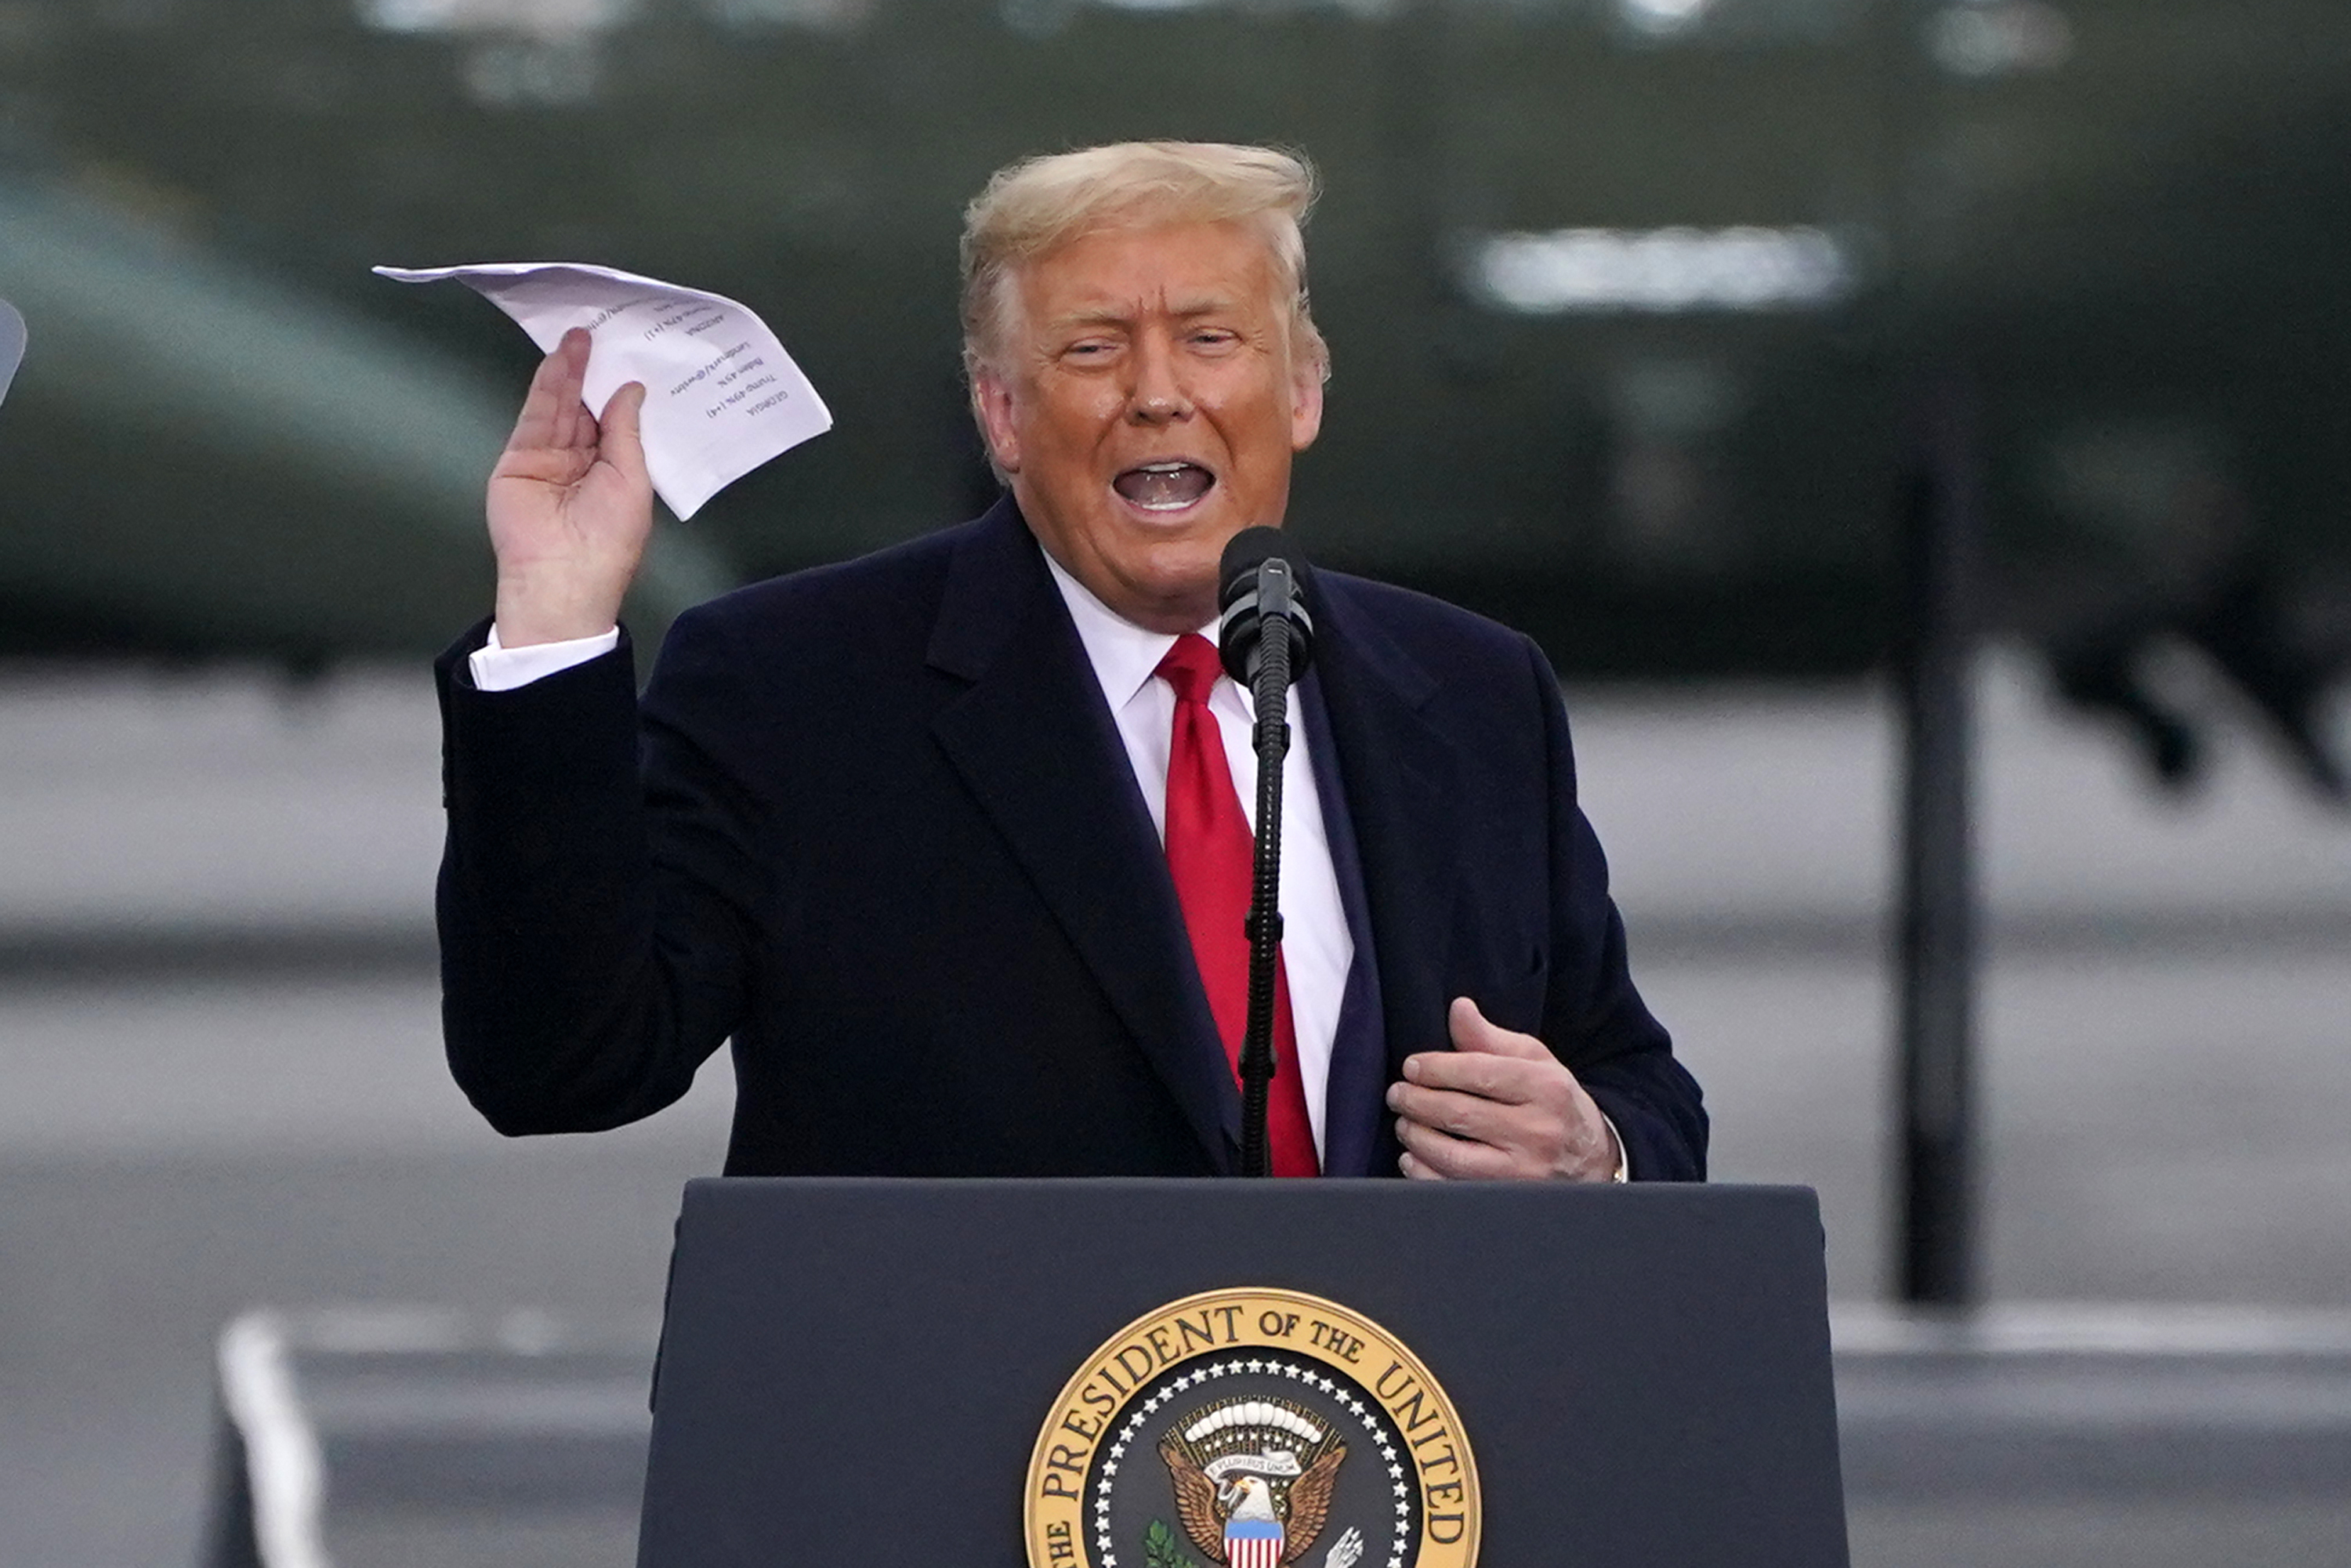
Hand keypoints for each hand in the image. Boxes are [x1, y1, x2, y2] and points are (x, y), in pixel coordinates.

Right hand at [486, 327, 653, 645]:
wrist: (561, 577)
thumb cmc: (608, 538)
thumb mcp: (631, 480)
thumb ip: (626, 432)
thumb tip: (630, 391)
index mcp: (612, 476)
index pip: (613, 425)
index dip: (616, 393)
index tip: (626, 358)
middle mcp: (580, 466)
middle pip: (583, 410)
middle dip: (590, 375)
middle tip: (599, 335)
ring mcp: (547, 462)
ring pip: (558, 408)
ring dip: (567, 373)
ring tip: (578, 338)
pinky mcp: (518, 460)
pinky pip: (534, 417)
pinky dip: (545, 389)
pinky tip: (557, 363)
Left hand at [1387, 997, 1622, 1180]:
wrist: (1595, 1160)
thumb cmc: (1556, 1104)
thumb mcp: (1535, 1063)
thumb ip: (1491, 1038)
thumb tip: (1458, 1008)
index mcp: (1545, 1088)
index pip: (1479, 1073)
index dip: (1437, 1069)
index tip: (1411, 1066)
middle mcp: (1537, 1131)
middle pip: (1460, 1114)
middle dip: (1417, 1101)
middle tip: (1398, 1094)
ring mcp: (1524, 1172)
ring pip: (1453, 1155)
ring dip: (1417, 1136)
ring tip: (1405, 1122)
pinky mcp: (1510, 1199)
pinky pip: (1453, 1188)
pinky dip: (1424, 1173)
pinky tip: (1413, 1157)